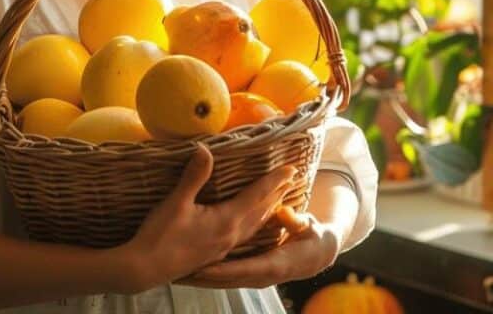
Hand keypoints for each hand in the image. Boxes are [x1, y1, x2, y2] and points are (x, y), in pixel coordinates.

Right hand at [119, 144, 296, 292]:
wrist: (146, 268)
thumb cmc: (161, 235)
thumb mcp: (176, 202)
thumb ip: (194, 176)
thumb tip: (205, 148)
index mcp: (226, 221)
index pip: (257, 196)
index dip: (273, 181)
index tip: (292, 169)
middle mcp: (231, 235)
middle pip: (261, 211)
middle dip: (276, 194)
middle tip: (291, 179)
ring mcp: (224, 246)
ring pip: (254, 225)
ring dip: (268, 210)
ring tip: (278, 199)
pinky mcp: (215, 253)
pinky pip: (245, 235)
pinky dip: (254, 224)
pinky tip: (249, 225)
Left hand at [175, 209, 341, 288]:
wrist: (319, 253)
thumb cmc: (312, 235)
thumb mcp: (306, 225)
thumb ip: (294, 220)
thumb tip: (285, 212)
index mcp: (273, 265)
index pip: (242, 269)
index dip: (220, 270)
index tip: (200, 267)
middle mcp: (261, 276)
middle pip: (226, 280)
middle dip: (202, 279)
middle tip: (176, 274)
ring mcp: (254, 277)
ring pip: (222, 281)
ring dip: (200, 279)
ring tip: (175, 275)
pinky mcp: (249, 273)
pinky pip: (225, 277)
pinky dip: (208, 276)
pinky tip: (190, 271)